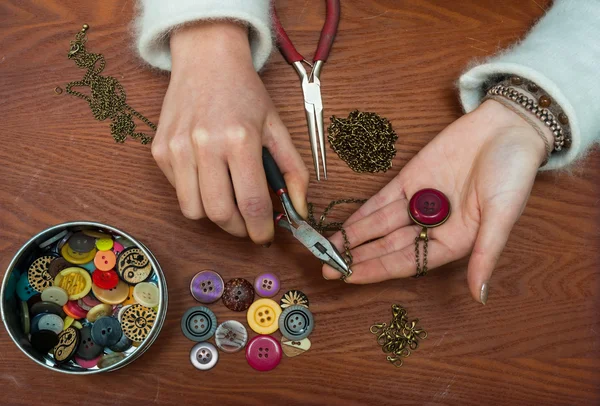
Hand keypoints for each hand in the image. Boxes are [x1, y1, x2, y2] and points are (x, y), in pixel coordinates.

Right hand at [151, 22, 308, 243]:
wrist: (206, 59)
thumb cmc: (245, 93)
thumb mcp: (278, 127)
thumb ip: (294, 171)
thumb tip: (298, 211)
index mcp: (240, 139)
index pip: (251, 204)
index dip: (260, 230)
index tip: (265, 237)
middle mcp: (205, 145)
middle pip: (219, 214)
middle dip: (238, 229)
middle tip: (248, 224)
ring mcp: (177, 149)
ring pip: (193, 210)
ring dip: (214, 216)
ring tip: (229, 201)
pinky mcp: (159, 150)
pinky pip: (178, 191)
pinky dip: (195, 195)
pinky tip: (208, 176)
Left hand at [323, 99, 552, 302]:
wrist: (508, 126)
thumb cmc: (513, 172)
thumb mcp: (502, 216)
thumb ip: (485, 254)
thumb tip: (478, 296)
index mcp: (455, 241)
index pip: (407, 262)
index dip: (377, 270)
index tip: (349, 277)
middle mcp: (433, 226)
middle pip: (388, 247)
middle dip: (358, 258)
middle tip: (328, 269)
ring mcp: (419, 202)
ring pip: (380, 225)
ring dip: (354, 237)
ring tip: (328, 249)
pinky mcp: (410, 179)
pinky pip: (382, 200)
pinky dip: (363, 212)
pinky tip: (345, 224)